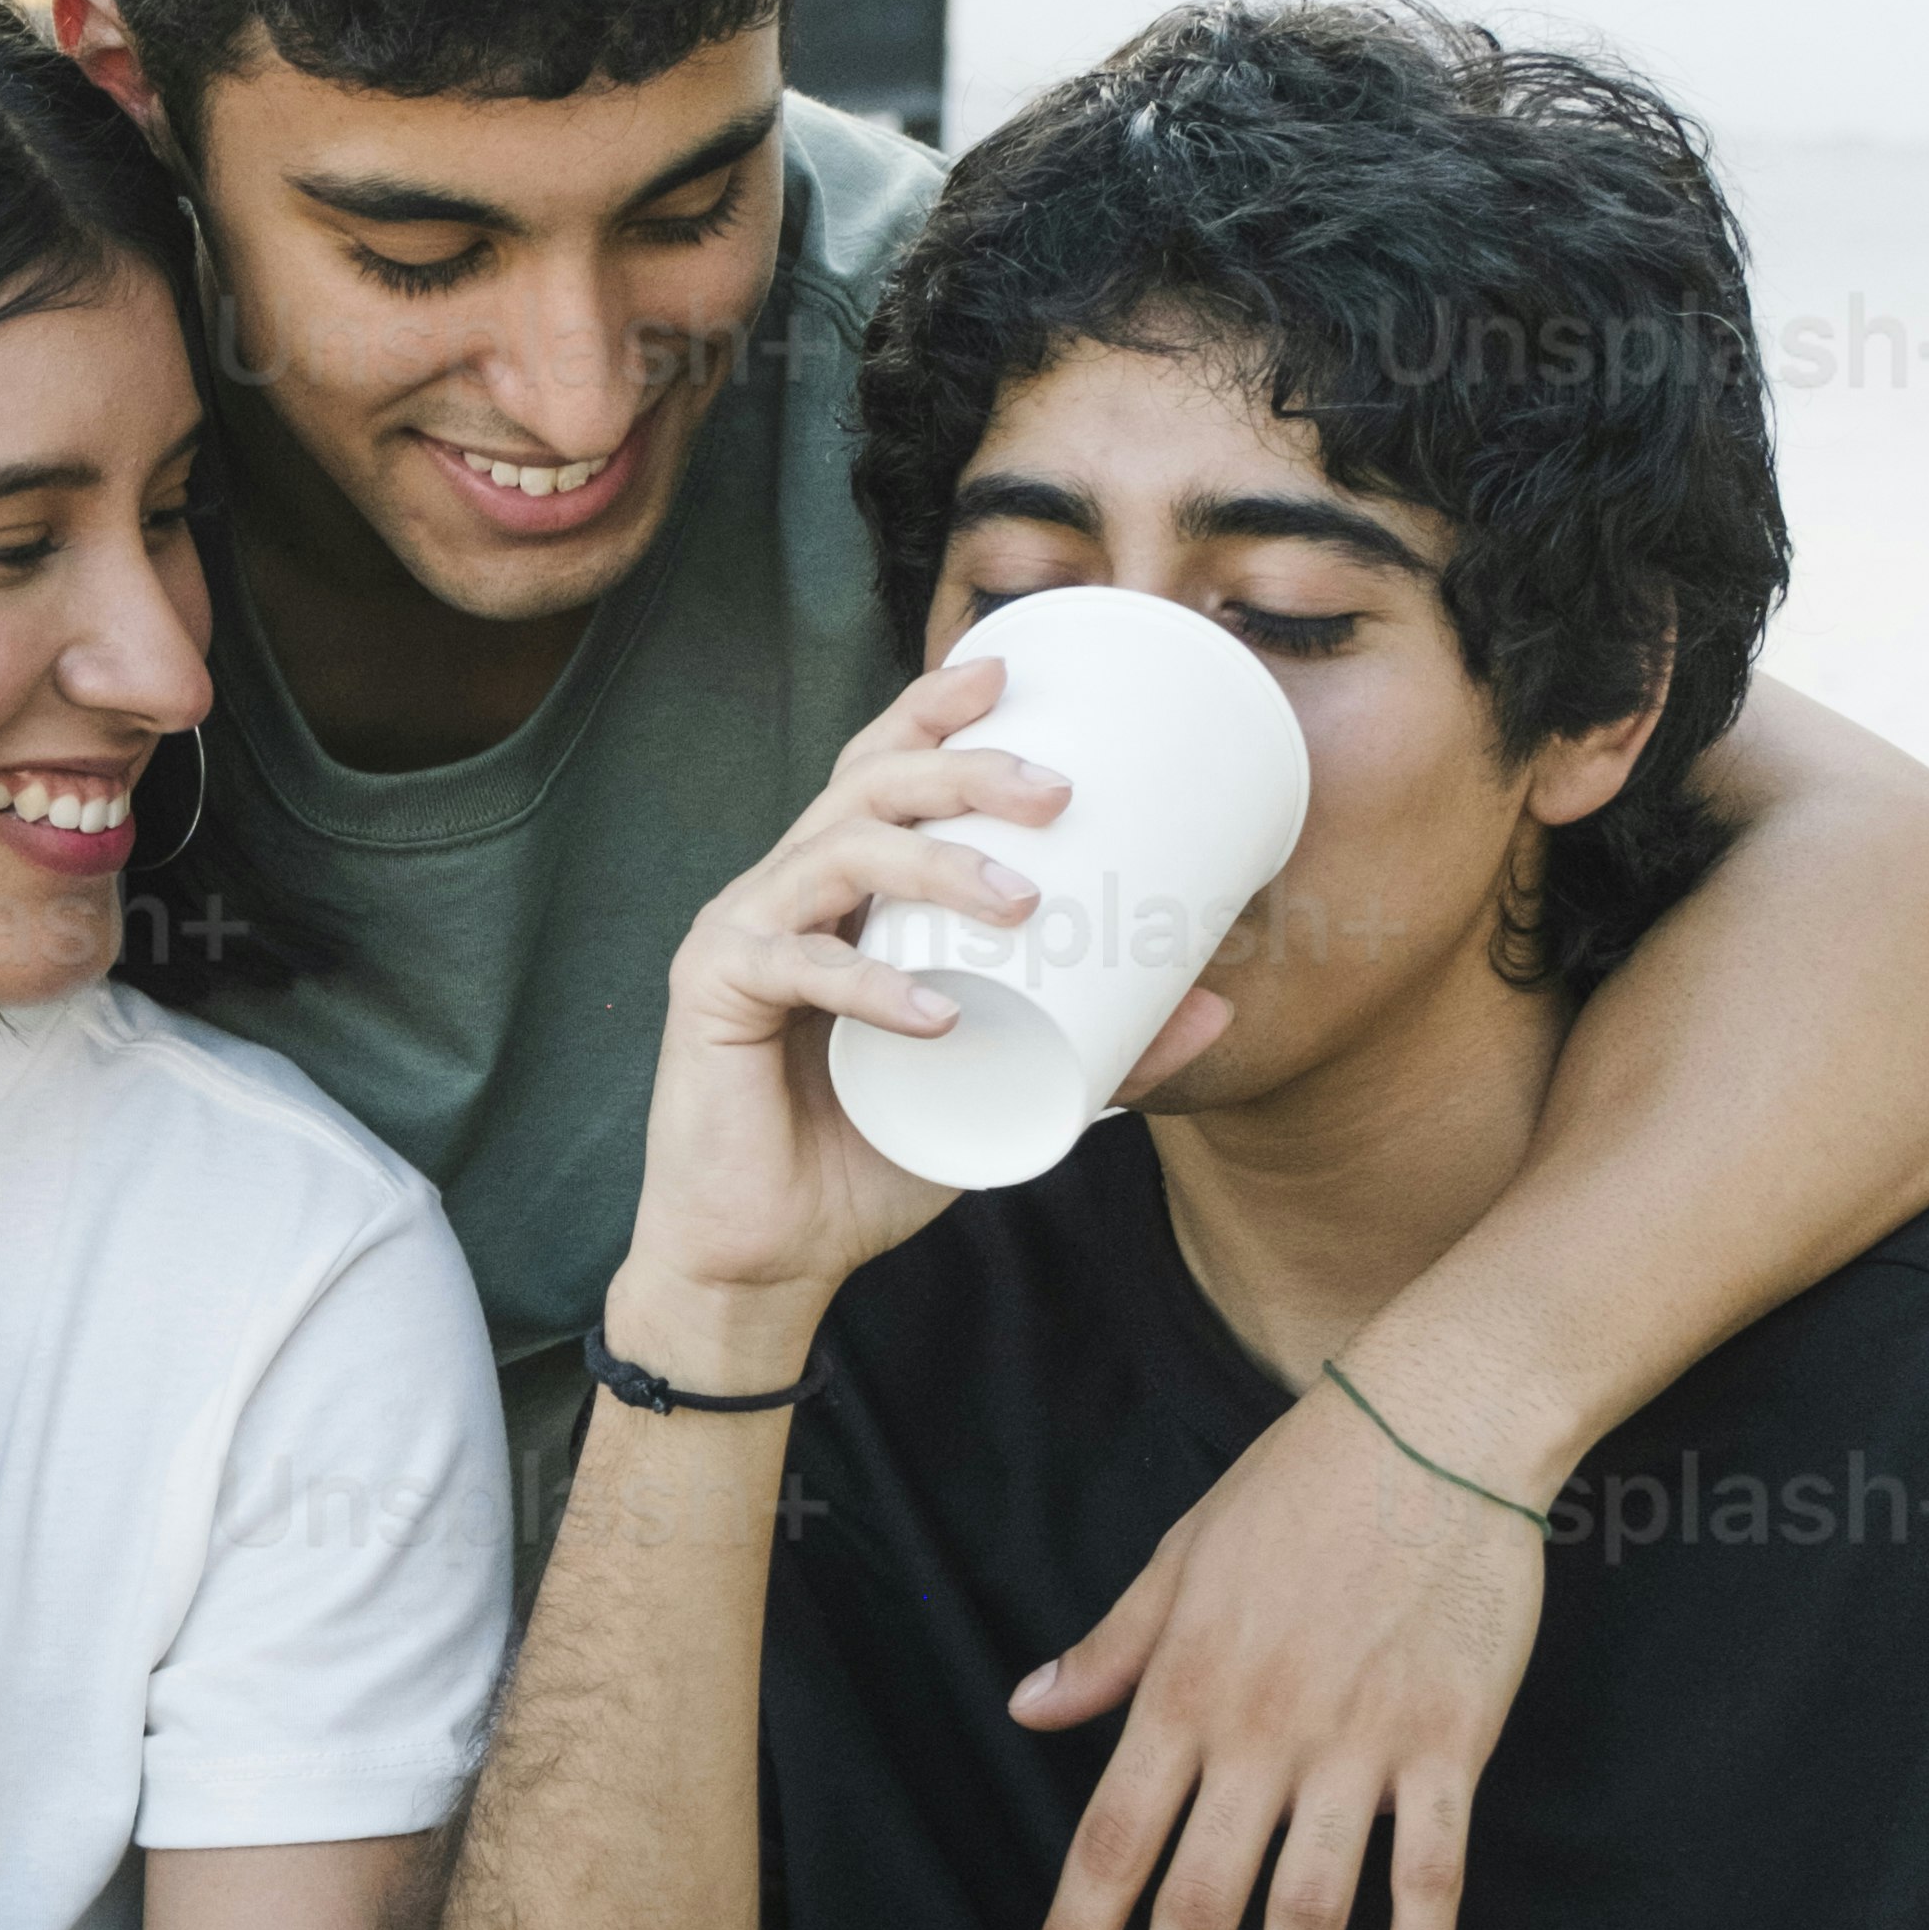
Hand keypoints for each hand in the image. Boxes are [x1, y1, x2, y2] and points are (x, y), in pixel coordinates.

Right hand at [608, 654, 1063, 1353]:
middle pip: (866, 784)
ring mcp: (743, 934)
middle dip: (961, 768)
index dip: (933, 709)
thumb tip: (1215, 1005)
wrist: (766, 1258)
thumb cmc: (869, 1157)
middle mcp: (785, 891)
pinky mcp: (713, 995)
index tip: (1009, 671)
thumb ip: (1096, 1049)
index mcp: (839, 891)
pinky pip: (795, 965)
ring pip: (837, 852)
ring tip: (1020, 898)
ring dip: (934, 862)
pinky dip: (870, 984)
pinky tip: (935, 1013)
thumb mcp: (1000, 1091)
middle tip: (1055, 791)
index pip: (879, 769)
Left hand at [1018, 1366, 1545, 1929]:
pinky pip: (1430, 1867)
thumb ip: (1108, 1651)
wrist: (1435, 1425)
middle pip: (1201, 1898)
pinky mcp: (1447, 1743)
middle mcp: (1261, 1733)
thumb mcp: (1177, 1558)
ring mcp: (1358, 1745)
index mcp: (1183, 1691)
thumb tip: (1028, 1708)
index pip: (1110, 1840)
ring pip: (1308, 1905)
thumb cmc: (1299, 1484)